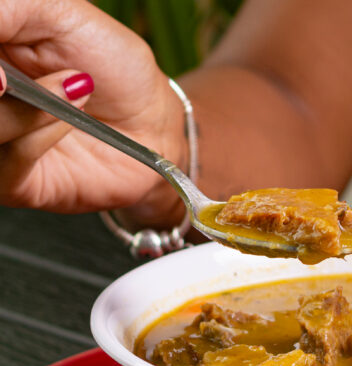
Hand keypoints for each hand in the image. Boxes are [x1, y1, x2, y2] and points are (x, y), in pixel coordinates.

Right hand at [0, 0, 185, 221]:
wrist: (155, 121)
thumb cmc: (113, 66)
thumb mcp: (60, 14)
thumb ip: (8, 9)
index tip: (0, 56)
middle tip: (15, 75)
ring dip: (28, 105)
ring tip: (75, 87)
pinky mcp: (10, 181)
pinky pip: (7, 157)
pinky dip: (43, 131)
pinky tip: (73, 117)